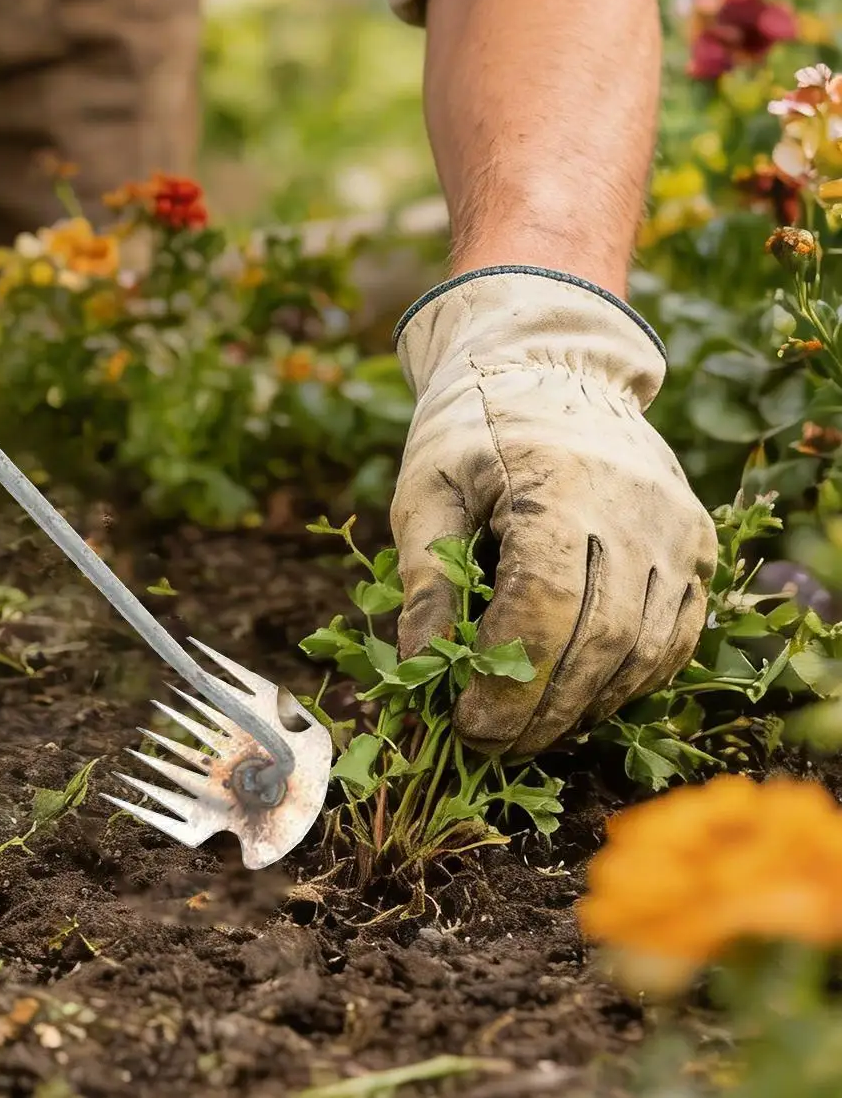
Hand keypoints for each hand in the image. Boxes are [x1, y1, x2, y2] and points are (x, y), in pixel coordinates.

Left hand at [390, 269, 715, 757]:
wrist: (548, 367)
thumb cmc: (471, 428)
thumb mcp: (425, 488)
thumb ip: (426, 575)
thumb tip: (419, 665)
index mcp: (559, 484)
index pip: (545, 605)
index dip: (507, 678)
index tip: (465, 722)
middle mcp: (635, 508)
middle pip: (599, 639)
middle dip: (541, 708)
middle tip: (487, 744)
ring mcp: (675, 528)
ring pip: (644, 648)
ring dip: (585, 705)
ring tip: (526, 733)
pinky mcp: (694, 543)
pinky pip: (672, 634)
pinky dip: (627, 678)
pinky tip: (578, 700)